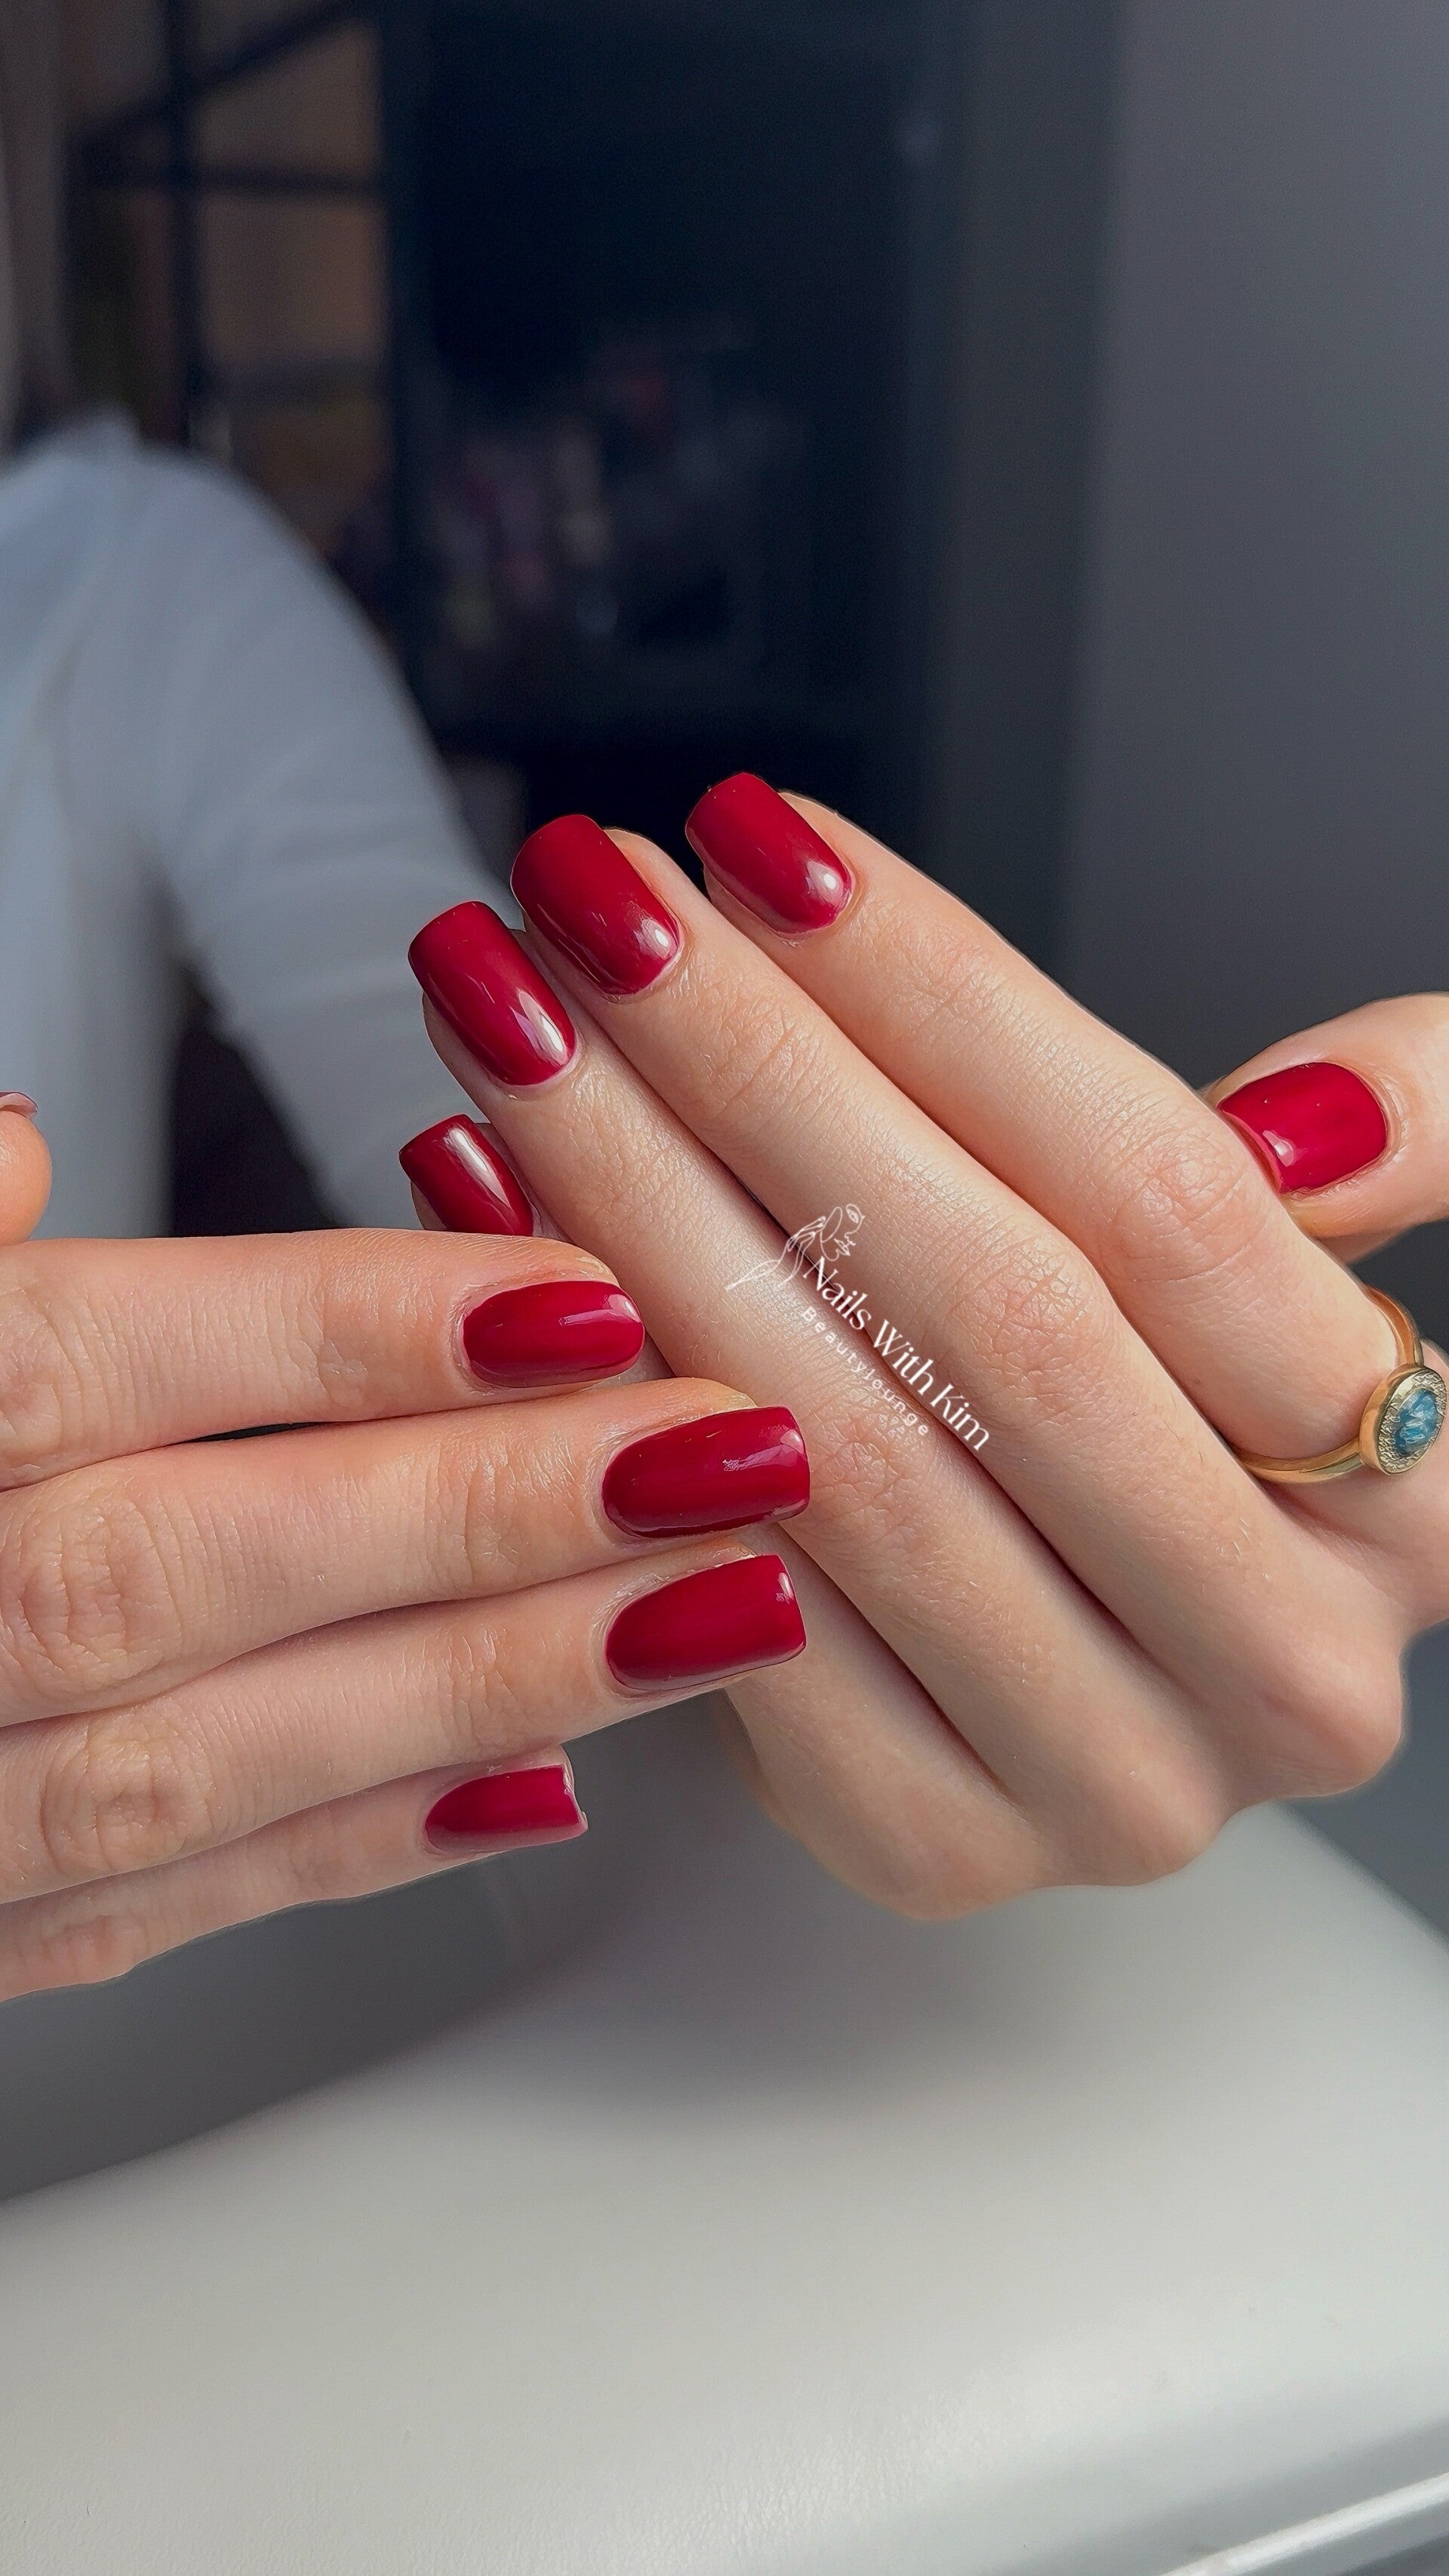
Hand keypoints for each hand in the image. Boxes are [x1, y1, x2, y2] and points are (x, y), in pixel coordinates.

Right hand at [0, 1097, 808, 1997]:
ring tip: (713, 1612)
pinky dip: (358, 1849)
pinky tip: (537, 1794)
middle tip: (731, 1448)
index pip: (104, 1359)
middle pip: (202, 1558)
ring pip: (220, 1748)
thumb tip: (23, 1137)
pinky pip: (160, 1901)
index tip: (569, 1288)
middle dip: (485, 1508)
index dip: (346, 1324)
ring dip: (486, 1682)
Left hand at [407, 783, 1447, 1915]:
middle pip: (989, 1313)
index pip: (1172, 1199)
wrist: (1149, 1635)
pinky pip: (725, 1592)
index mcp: (1422, 1502)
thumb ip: (1407, 1129)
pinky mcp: (930, 1843)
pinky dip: (590, 1391)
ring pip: (837, 1448)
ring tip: (510, 1020)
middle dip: (759, 1073)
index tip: (768, 845)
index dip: (950, 999)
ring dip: (637, 1205)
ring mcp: (1107, 1780)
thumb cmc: (1204, 1398)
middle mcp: (1286, 1669)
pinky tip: (493, 1216)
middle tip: (590, 902)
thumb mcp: (1338, 1250)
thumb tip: (1293, 1122)